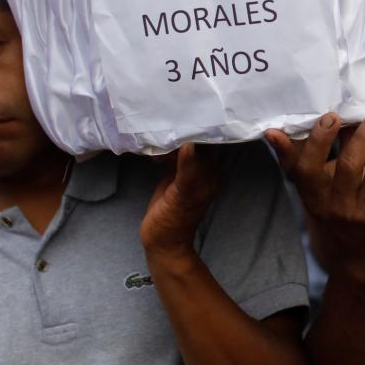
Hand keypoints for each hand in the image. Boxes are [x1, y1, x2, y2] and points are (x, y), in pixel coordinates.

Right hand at [141, 143, 222, 259]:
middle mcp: (202, 172)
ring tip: (157, 147)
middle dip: (180, 137)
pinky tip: (154, 155)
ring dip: (169, 145)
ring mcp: (187, 174)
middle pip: (194, 145)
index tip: (180, 123)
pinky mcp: (173, 177)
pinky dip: (163, 153)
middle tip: (164, 132)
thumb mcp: (181, 195)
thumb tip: (189, 145)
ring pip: (181, 150)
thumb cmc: (174, 221)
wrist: (161, 242)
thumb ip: (187, 169)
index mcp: (210, 175)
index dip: (194, 134)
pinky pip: (171, 158)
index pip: (206, 145)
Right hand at [267, 113, 364, 280]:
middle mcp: (321, 201)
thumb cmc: (343, 217)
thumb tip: (332, 122)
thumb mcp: (326, 191)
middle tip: (333, 116)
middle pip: (313, 167)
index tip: (274, 131)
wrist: (360, 260)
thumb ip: (325, 160)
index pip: (291, 168)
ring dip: (362, 139)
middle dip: (321, 139)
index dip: (281, 150)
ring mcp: (344, 209)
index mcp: (308, 192)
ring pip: (350, 168)